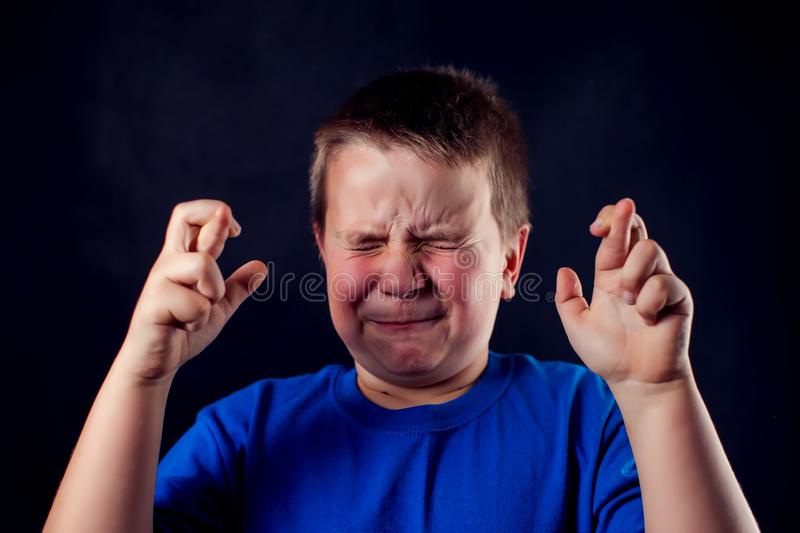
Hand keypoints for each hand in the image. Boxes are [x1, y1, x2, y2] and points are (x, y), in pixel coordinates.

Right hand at [117, 199, 267, 380]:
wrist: (156, 364)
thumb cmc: (182, 332)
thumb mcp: (218, 307)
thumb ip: (236, 288)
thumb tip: (261, 266)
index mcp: (182, 259)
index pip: (190, 218)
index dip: (214, 212)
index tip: (237, 230)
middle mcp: (169, 263)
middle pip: (184, 217)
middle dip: (215, 218)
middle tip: (235, 232)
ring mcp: (159, 281)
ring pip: (203, 265)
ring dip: (213, 291)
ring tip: (199, 312)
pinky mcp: (153, 304)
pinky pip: (195, 304)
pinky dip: (199, 320)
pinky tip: (184, 327)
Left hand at [554, 198, 693, 387]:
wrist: (635, 380)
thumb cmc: (607, 354)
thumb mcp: (577, 326)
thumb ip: (567, 299)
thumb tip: (563, 270)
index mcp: (611, 276)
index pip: (613, 239)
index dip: (609, 222)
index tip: (595, 226)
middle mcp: (636, 274)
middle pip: (637, 231)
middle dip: (626, 218)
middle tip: (622, 208)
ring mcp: (659, 283)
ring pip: (649, 250)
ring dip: (633, 273)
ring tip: (627, 301)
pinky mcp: (678, 297)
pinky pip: (664, 283)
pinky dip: (649, 300)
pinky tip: (647, 318)